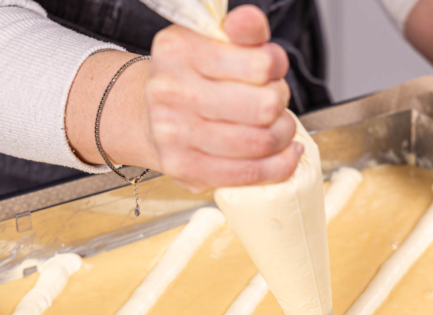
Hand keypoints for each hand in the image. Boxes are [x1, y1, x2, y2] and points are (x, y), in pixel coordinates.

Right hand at [145, 5, 301, 190]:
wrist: (148, 117)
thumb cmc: (190, 78)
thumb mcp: (212, 42)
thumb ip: (242, 31)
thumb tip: (250, 22)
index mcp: (178, 51)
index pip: (260, 64)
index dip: (277, 65)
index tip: (272, 69)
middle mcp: (171, 93)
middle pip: (264, 106)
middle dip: (280, 102)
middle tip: (273, 100)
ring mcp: (176, 136)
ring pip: (260, 142)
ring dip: (282, 134)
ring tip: (278, 126)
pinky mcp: (187, 171)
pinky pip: (249, 174)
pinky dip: (279, 166)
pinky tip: (284, 153)